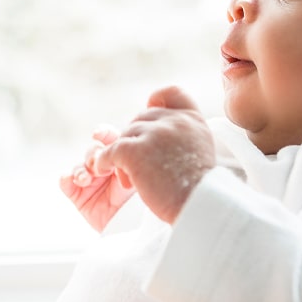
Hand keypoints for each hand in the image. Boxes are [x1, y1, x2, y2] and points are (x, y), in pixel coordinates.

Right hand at [59, 125, 135, 231]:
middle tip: (100, 165)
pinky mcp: (78, 196)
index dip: (103, 134)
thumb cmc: (142, 203)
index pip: (110, 139)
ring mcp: (90, 181)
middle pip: (92, 150)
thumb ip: (129, 160)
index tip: (100, 134)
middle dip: (94, 155)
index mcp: (121, 159)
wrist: (135, 231)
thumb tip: (117, 145)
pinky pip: (65, 181)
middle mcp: (105, 168)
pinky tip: (77, 181)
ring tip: (87, 178)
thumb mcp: (140, 176)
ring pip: (79, 164)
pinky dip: (67, 178)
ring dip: (81, 168)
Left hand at [91, 86, 215, 224]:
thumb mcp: (200, 151)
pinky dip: (103, 160)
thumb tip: (158, 130)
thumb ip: (184, 135)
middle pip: (141, 119)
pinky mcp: (135, 150)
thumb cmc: (199, 189)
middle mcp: (174, 121)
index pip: (173, 93)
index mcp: (192, 120)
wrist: (199, 208)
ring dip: (122, 155)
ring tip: (127, 177)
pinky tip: (101, 168)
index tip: (151, 107)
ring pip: (125, 135)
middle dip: (136, 139)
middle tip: (137, 165)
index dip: (159, 99)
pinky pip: (110, 150)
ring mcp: (154, 133)